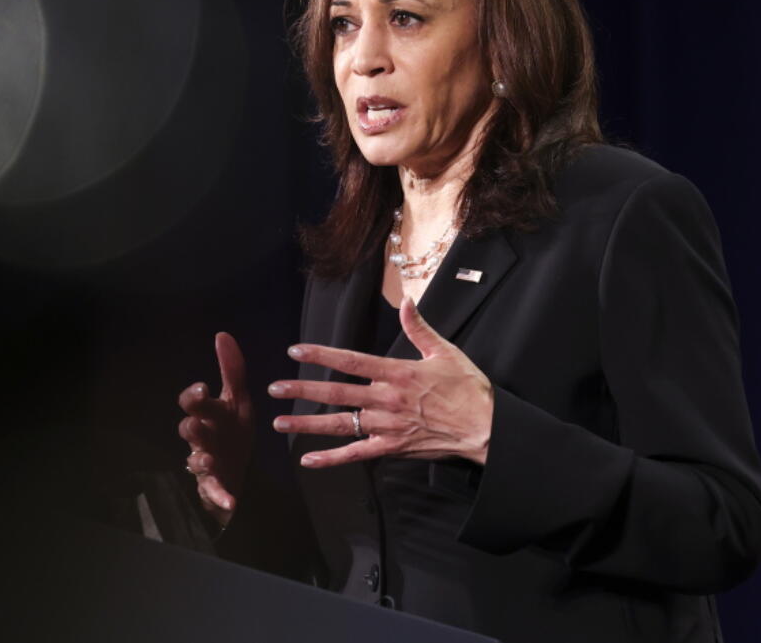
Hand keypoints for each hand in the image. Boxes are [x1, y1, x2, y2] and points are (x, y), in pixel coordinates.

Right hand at [177, 332, 253, 526]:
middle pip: (189, 430)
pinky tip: (230, 501)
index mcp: (209, 415)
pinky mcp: (214, 485)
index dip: (194, 397)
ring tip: (207, 459)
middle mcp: (202, 437)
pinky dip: (219, 496)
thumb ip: (231, 370)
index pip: (193, 403)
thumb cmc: (233, 432)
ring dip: (200, 459)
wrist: (238, 472)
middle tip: (196, 424)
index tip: (203, 389)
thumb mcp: (238, 401)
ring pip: (195, 460)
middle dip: (192, 427)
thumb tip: (222, 334)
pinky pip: (213, 492)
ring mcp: (206, 462)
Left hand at [268, 297, 492, 466]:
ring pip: (339, 424)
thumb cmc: (468, 388)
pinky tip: (308, 460)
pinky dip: (331, 459)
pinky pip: (356, 454)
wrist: (486, 427)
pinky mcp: (391, 448)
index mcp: (397, 372)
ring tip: (279, 421)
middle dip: (302, 390)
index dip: (321, 355)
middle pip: (336, 393)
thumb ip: (419, 328)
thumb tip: (406, 300)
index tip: (296, 351)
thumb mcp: (445, 351)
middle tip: (274, 387)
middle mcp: (386, 399)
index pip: (351, 361)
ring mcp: (386, 426)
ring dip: (307, 424)